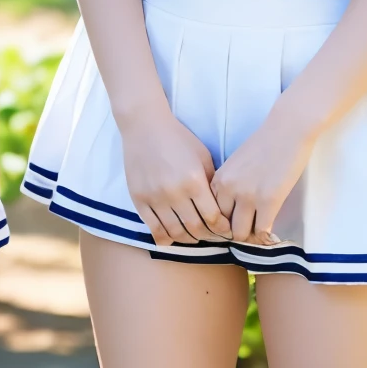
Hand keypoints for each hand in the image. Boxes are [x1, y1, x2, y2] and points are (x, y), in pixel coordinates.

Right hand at [119, 104, 229, 247]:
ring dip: (188, 240)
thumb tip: (222, 207)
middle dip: (208, 237)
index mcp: (194, 181)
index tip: (227, 231)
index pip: (213, 218)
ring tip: (194, 237)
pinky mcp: (139, 200)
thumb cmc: (178, 139)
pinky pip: (153, 228)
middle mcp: (174, 193)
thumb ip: (212, 182)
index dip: (222, 229)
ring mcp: (155, 198)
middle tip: (213, 237)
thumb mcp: (203, 156)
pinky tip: (172, 237)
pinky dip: (165, 238)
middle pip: (195, 228)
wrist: (145, 127)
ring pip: (175, 232)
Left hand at [211, 110, 312, 244]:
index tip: (231, 229)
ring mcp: (247, 196)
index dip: (220, 225)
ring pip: (241, 233)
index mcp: (218, 180)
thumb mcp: (235, 164)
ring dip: (250, 237)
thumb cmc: (264, 144)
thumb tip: (229, 210)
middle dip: (234, 233)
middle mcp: (228, 190)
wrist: (287, 130)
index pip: (211, 214)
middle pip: (224, 227)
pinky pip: (262, 230)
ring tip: (258, 235)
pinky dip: (265, 236)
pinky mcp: (269, 201)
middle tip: (246, 234)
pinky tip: (270, 233)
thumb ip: (228, 185)